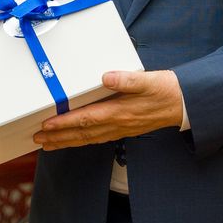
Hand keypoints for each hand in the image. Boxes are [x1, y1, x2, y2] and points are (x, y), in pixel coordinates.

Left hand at [32, 69, 183, 150]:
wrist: (184, 103)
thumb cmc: (166, 89)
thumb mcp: (148, 80)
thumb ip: (127, 79)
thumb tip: (106, 77)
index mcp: (120, 111)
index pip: (86, 119)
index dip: (65, 123)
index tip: (46, 125)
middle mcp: (118, 124)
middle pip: (82, 133)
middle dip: (58, 137)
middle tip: (37, 141)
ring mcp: (120, 129)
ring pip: (88, 138)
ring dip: (67, 142)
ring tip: (48, 145)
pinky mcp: (124, 129)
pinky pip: (98, 138)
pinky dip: (82, 140)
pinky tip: (74, 140)